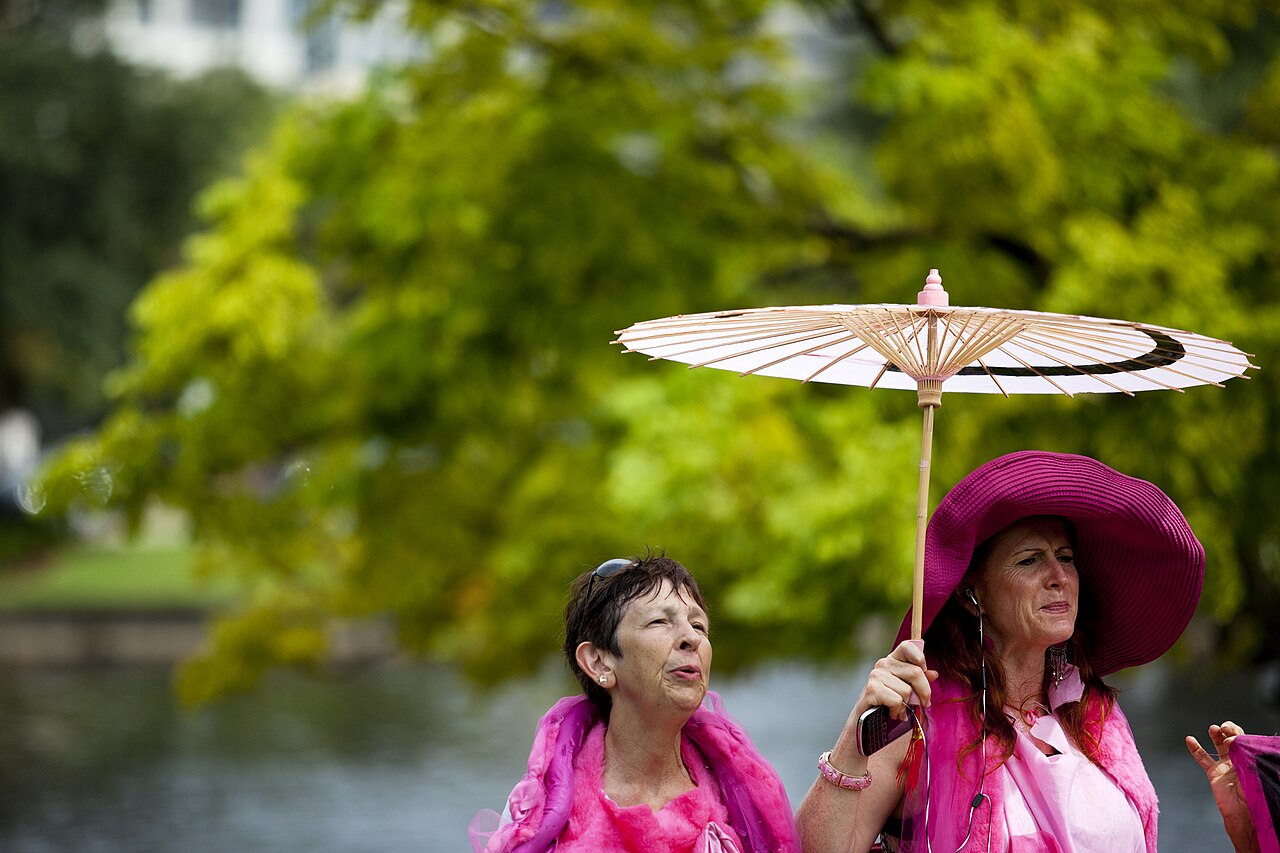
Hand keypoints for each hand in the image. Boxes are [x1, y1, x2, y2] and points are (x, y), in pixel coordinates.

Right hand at [854, 639, 938, 721]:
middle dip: (924, 692)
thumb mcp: (906, 689)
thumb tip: (934, 674)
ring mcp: (876, 675)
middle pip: (916, 672)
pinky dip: (897, 711)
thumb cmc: (888, 703)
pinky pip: (897, 701)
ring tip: (898, 709)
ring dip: (906, 705)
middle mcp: (883, 664)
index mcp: (893, 660)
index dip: (919, 657)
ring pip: (907, 691)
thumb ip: (919, 680)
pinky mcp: (872, 689)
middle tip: (923, 703)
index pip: (907, 647)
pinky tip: (891, 712)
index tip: (925, 671)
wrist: (865, 720)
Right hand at [1186, 721, 1259, 852]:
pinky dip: (1195, 748)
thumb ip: (1242, 754)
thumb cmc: (1252, 794)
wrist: (1242, 813)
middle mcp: (1238, 760)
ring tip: (1213, 729)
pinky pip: (1202, 758)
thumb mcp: (1251, 771)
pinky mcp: (1214, 772)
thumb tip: (1231, 741)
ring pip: (1218, 745)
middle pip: (1231, 739)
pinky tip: (1190, 739)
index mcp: (1250, 759)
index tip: (1231, 737)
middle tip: (1223, 728)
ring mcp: (1225, 765)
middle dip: (1227, 730)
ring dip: (1215, 734)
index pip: (1243, 739)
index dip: (1236, 734)